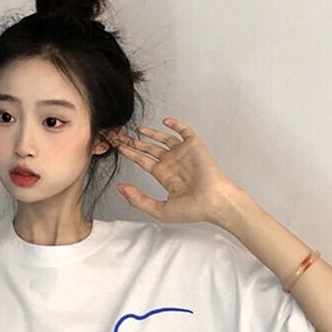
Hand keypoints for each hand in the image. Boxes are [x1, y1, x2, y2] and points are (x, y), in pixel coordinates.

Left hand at [112, 117, 241, 225]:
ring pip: (163, 138)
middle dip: (134, 142)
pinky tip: (164, 121)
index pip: (142, 161)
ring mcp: (182, 154)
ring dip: (151, 133)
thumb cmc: (192, 210)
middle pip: (149, 149)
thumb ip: (138, 200)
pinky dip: (175, 124)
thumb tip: (120, 188)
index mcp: (164, 176)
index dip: (130, 153)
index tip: (117, 147)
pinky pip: (184, 131)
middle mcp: (172, 163)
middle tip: (121, 135)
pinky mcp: (193, 146)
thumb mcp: (159, 210)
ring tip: (138, 129)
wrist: (214, 202)